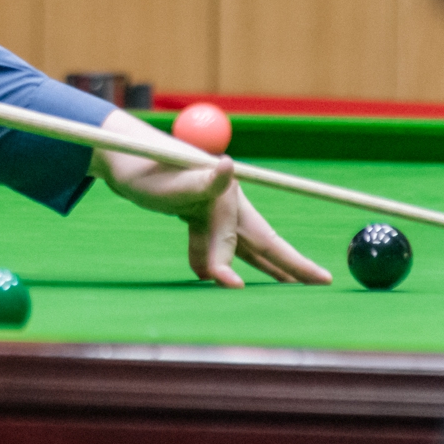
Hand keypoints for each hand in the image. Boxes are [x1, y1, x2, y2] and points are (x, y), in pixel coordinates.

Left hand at [91, 111, 333, 288]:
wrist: (120, 158)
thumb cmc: (145, 169)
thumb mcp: (173, 182)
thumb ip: (202, 184)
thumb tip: (227, 166)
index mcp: (229, 197)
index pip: (263, 240)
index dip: (292, 263)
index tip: (320, 279)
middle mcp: (226, 203)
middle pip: (263, 243)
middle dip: (292, 266)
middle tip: (324, 282)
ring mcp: (210, 209)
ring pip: (239, 247)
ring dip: (261, 269)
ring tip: (290, 284)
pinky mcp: (194, 214)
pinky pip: (210, 245)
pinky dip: (211, 262)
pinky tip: (209, 274)